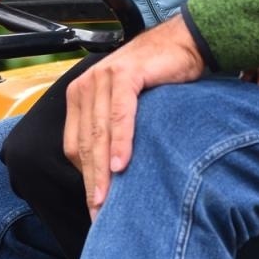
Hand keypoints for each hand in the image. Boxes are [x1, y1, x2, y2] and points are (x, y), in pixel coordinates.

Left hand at [63, 16, 205, 220]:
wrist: (183, 43)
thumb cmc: (159, 79)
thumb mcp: (127, 105)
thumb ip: (112, 130)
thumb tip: (111, 175)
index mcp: (81, 95)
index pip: (75, 146)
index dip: (83, 179)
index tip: (95, 208)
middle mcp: (86, 86)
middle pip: (85, 144)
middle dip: (91, 183)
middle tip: (100, 215)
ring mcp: (103, 78)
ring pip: (99, 133)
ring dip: (102, 170)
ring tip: (106, 201)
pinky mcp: (125, 74)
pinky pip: (120, 114)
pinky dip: (120, 141)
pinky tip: (123, 165)